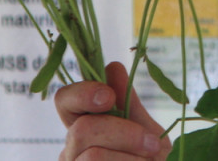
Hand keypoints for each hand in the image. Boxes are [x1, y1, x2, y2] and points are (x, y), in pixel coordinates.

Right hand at [56, 61, 170, 159]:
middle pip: (82, 129)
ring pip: (92, 156)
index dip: (83, 94)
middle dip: (124, 133)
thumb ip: (129, 104)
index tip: (109, 97)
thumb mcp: (146, 131)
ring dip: (131, 156)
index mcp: (83, 125)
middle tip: (152, 144)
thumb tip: (112, 66)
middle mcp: (70, 151)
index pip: (65, 100)